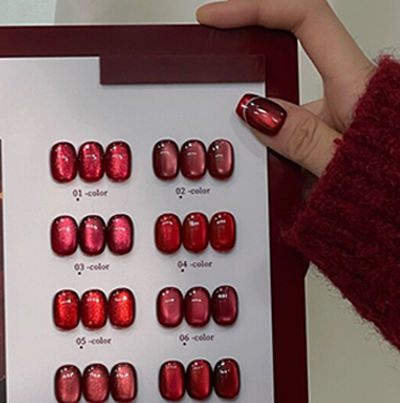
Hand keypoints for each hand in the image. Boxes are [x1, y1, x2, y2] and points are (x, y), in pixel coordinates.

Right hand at [197, 0, 374, 175]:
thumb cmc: (396, 188)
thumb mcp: (342, 166)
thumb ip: (301, 139)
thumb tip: (258, 111)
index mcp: (355, 85)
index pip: (304, 19)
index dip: (255, 8)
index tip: (215, 18)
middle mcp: (345, 97)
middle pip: (283, 76)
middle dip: (252, 103)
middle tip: (229, 126)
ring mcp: (335, 123)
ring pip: (283, 122)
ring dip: (267, 150)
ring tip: (278, 183)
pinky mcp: (328, 148)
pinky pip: (291, 148)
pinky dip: (279, 168)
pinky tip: (285, 191)